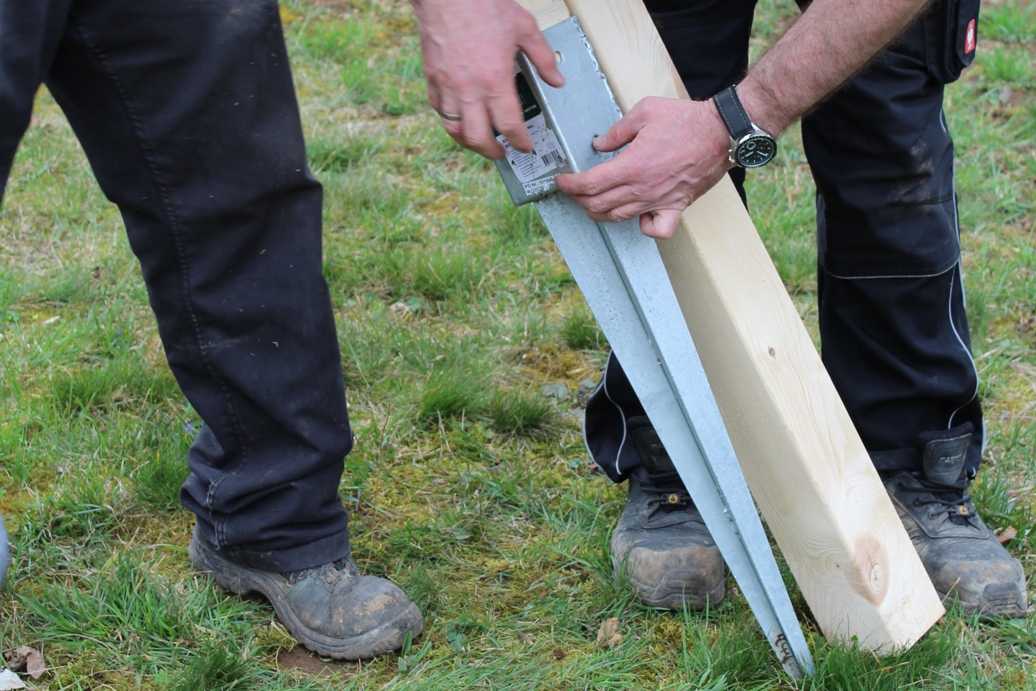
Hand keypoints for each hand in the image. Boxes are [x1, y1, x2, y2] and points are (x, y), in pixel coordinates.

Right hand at [410, 0, 563, 158]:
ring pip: (455, 129)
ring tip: (480, 141)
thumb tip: (556, 79)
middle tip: (502, 152)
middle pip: (479, 137)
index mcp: (495, 79)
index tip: (525, 146)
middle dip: (493, 151)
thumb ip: (543, 57)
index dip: (520, 142)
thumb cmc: (482, 4)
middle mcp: (469, 89)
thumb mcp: (524, 28)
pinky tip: (460, 118)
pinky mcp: (433, 78)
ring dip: (469, 141)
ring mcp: (448, 86)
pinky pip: (439, 110)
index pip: (510, 125)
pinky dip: (451, 120)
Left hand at [554, 97, 732, 238]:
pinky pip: (656, 230)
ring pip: (619, 218)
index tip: (562, 180)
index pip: (589, 184)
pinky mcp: (676, 206)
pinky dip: (644, 228)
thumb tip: (600, 144)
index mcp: (631, 165)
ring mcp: (659, 200)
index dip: (569, 185)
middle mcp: (642, 188)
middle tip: (573, 190)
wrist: (721, 132)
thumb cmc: (687, 121)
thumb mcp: (645, 112)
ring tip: (593, 203)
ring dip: (600, 213)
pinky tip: (637, 217)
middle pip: (598, 205)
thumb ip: (618, 130)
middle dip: (579, 199)